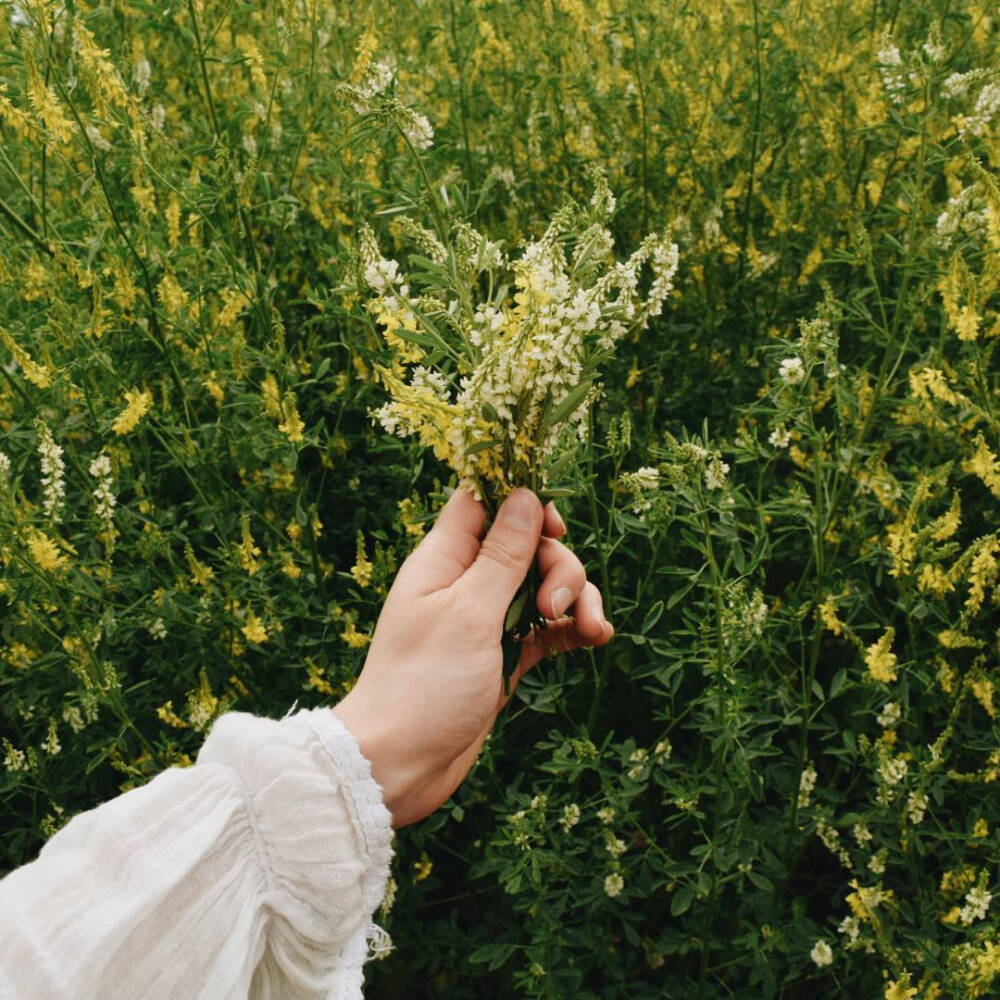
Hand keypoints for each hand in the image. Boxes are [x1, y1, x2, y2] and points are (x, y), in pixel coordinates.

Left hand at [332, 487, 613, 826]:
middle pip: (527, 544)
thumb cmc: (424, 683)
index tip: (553, 525)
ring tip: (590, 629)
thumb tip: (526, 494)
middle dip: (557, 565)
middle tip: (556, 603)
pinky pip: (548, 624)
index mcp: (445, 558)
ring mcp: (487, 617)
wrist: (401, 764)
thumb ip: (502, 554)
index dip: (521, 502)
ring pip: (544, 583)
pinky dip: (573, 626)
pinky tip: (596, 637)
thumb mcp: (469, 612)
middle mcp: (465, 581)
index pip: (483, 502)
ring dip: (575, 597)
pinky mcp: (505, 652)